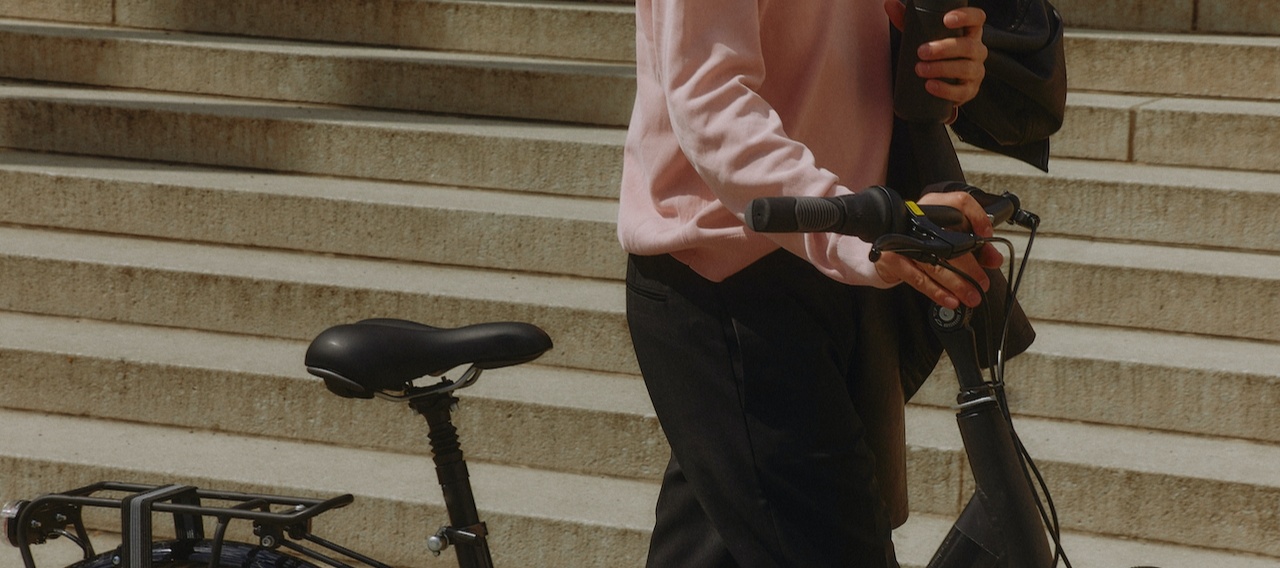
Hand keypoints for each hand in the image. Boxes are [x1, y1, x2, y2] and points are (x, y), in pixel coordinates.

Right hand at [873, 191, 1003, 308]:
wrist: (887, 250)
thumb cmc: (922, 241)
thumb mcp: (948, 238)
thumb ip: (974, 247)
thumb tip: (994, 259)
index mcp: (934, 206)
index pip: (959, 203)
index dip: (976, 217)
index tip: (987, 235)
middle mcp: (917, 219)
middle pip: (950, 242)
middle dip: (970, 267)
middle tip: (983, 282)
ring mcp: (902, 239)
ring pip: (935, 264)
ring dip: (956, 284)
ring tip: (971, 295)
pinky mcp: (892, 258)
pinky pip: (918, 279)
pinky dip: (936, 291)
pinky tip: (950, 299)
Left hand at [885, 1, 988, 106]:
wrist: (938, 81)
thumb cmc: (933, 50)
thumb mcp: (922, 34)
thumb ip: (907, 19)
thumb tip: (889, 4)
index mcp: (969, 31)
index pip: (977, 18)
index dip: (966, 16)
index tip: (946, 19)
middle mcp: (977, 49)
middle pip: (969, 46)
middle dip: (945, 48)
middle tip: (921, 51)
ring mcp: (975, 71)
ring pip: (966, 68)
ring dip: (941, 68)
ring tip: (920, 69)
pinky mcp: (969, 91)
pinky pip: (962, 92)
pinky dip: (945, 90)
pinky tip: (930, 86)